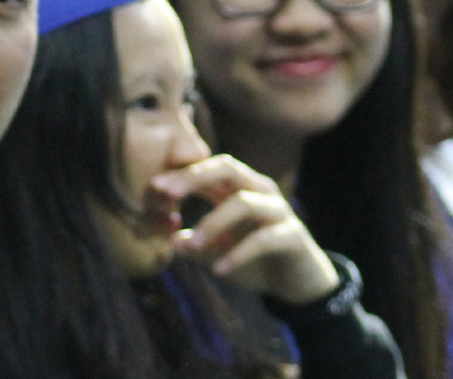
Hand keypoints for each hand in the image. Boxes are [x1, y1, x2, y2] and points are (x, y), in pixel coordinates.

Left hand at [149, 155, 339, 305]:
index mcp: (240, 188)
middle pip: (228, 168)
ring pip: (244, 203)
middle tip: (167, 195)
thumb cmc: (253, 260)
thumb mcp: (218, 252)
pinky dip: (238, 254)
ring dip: (212, 223)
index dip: (182, 174)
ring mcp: (279, 211)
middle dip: (195, 178)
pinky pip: (264, 240)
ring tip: (191, 245)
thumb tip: (171, 240)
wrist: (297, 283)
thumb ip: (195, 245)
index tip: (155, 188)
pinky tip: (218, 270)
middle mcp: (261, 192)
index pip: (210, 168)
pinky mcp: (293, 236)